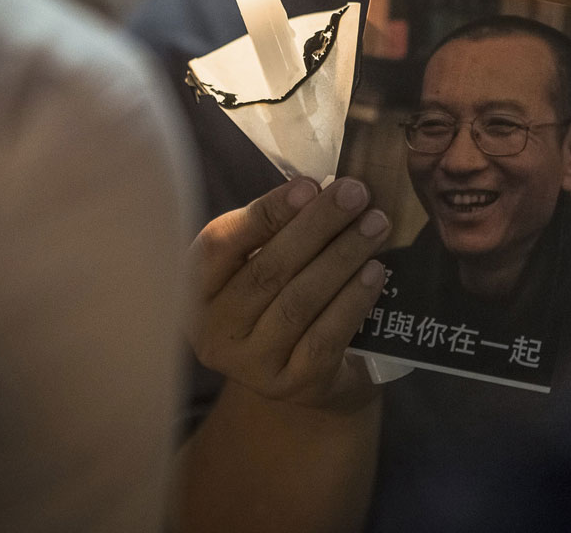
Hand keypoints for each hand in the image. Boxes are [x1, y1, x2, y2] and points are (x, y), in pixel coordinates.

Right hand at [189, 177, 390, 411]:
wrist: (302, 372)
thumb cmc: (279, 298)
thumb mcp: (264, 261)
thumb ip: (279, 229)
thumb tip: (326, 190)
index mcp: (195, 289)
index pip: (220, 244)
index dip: (266, 212)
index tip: (309, 186)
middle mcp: (213, 331)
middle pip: (266, 270)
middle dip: (317, 226)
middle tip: (356, 193)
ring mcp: (251, 365)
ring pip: (298, 302)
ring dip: (341, 257)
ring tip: (374, 225)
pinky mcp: (293, 385)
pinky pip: (326, 337)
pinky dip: (353, 300)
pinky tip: (375, 272)